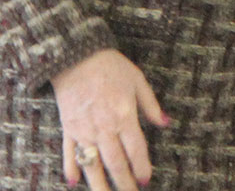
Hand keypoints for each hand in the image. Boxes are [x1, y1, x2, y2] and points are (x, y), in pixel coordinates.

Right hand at [52, 48, 167, 190]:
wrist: (77, 56)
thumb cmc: (111, 67)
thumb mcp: (137, 80)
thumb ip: (151, 105)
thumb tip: (166, 123)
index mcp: (124, 115)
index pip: (136, 149)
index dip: (141, 166)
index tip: (145, 180)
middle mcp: (104, 127)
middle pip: (115, 162)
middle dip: (123, 182)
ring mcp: (84, 129)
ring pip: (92, 163)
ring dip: (99, 184)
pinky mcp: (68, 127)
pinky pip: (69, 152)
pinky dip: (71, 168)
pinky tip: (74, 183)